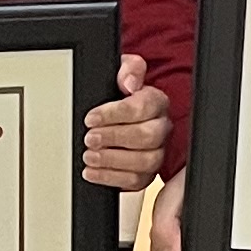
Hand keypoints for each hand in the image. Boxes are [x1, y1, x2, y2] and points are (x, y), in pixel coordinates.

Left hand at [80, 55, 168, 190]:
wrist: (114, 115)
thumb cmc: (118, 94)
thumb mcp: (120, 71)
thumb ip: (127, 69)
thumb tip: (130, 82)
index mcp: (156, 102)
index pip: (143, 107)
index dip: (115, 114)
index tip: (91, 118)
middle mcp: (161, 128)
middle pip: (147, 137)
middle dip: (114, 138)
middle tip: (90, 138)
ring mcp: (156, 152)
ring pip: (145, 162)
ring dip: (112, 160)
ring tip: (89, 156)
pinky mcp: (146, 173)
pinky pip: (136, 181)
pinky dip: (111, 178)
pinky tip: (93, 171)